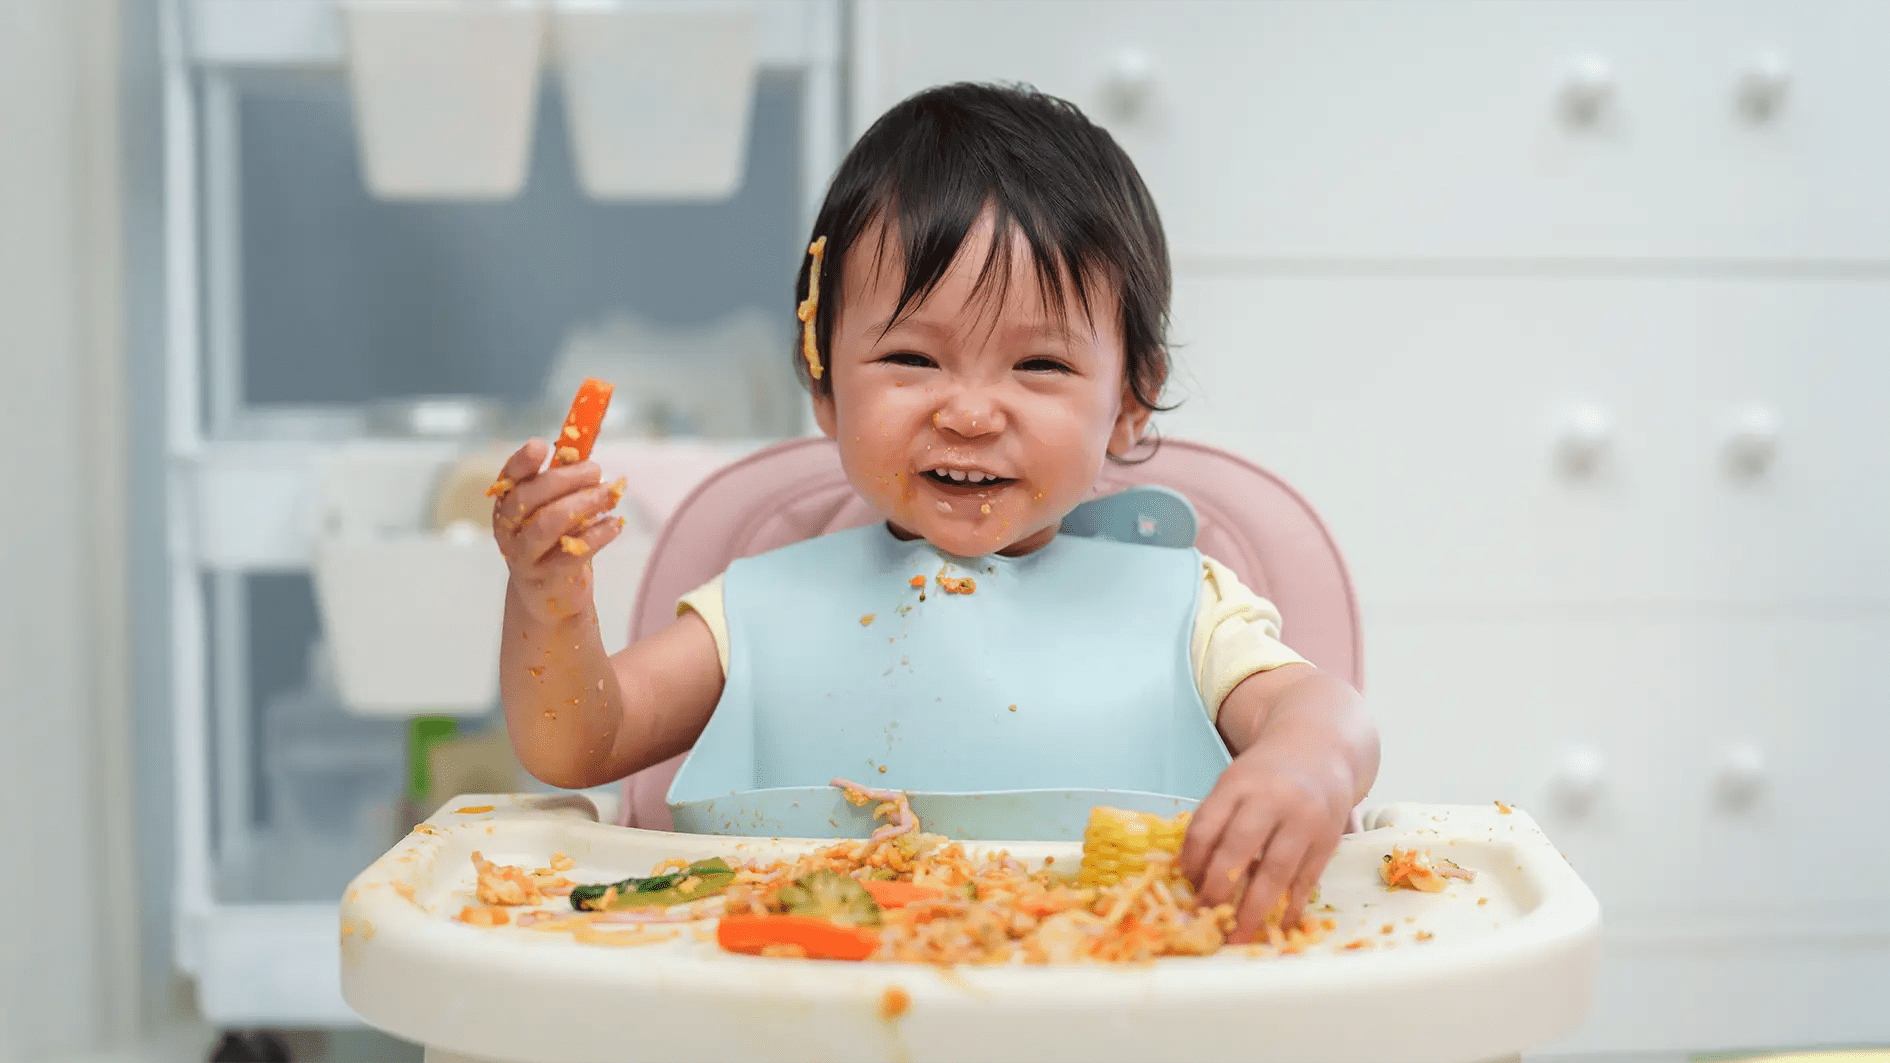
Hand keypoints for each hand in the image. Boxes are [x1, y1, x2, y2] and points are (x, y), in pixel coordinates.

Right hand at [489, 438, 625, 624]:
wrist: (547, 594)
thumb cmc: (553, 542)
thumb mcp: (554, 508)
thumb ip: (564, 481)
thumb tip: (585, 445)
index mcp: (508, 505)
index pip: (508, 479)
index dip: (521, 462)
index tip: (541, 446)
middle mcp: (509, 530)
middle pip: (529, 498)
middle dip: (565, 479)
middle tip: (597, 470)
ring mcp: (524, 556)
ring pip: (548, 524)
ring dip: (583, 504)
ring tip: (610, 494)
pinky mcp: (547, 578)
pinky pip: (572, 552)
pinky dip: (598, 534)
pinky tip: (616, 524)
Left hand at [1178, 732, 1353, 942]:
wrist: (1321, 747)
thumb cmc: (1267, 775)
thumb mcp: (1235, 782)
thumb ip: (1216, 820)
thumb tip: (1191, 875)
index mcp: (1237, 784)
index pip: (1205, 826)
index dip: (1192, 860)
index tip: (1187, 884)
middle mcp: (1270, 800)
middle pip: (1238, 849)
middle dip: (1218, 888)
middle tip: (1206, 917)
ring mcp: (1302, 820)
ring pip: (1275, 871)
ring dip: (1254, 908)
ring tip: (1238, 935)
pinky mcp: (1327, 839)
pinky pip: (1306, 880)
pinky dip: (1291, 906)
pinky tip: (1278, 926)